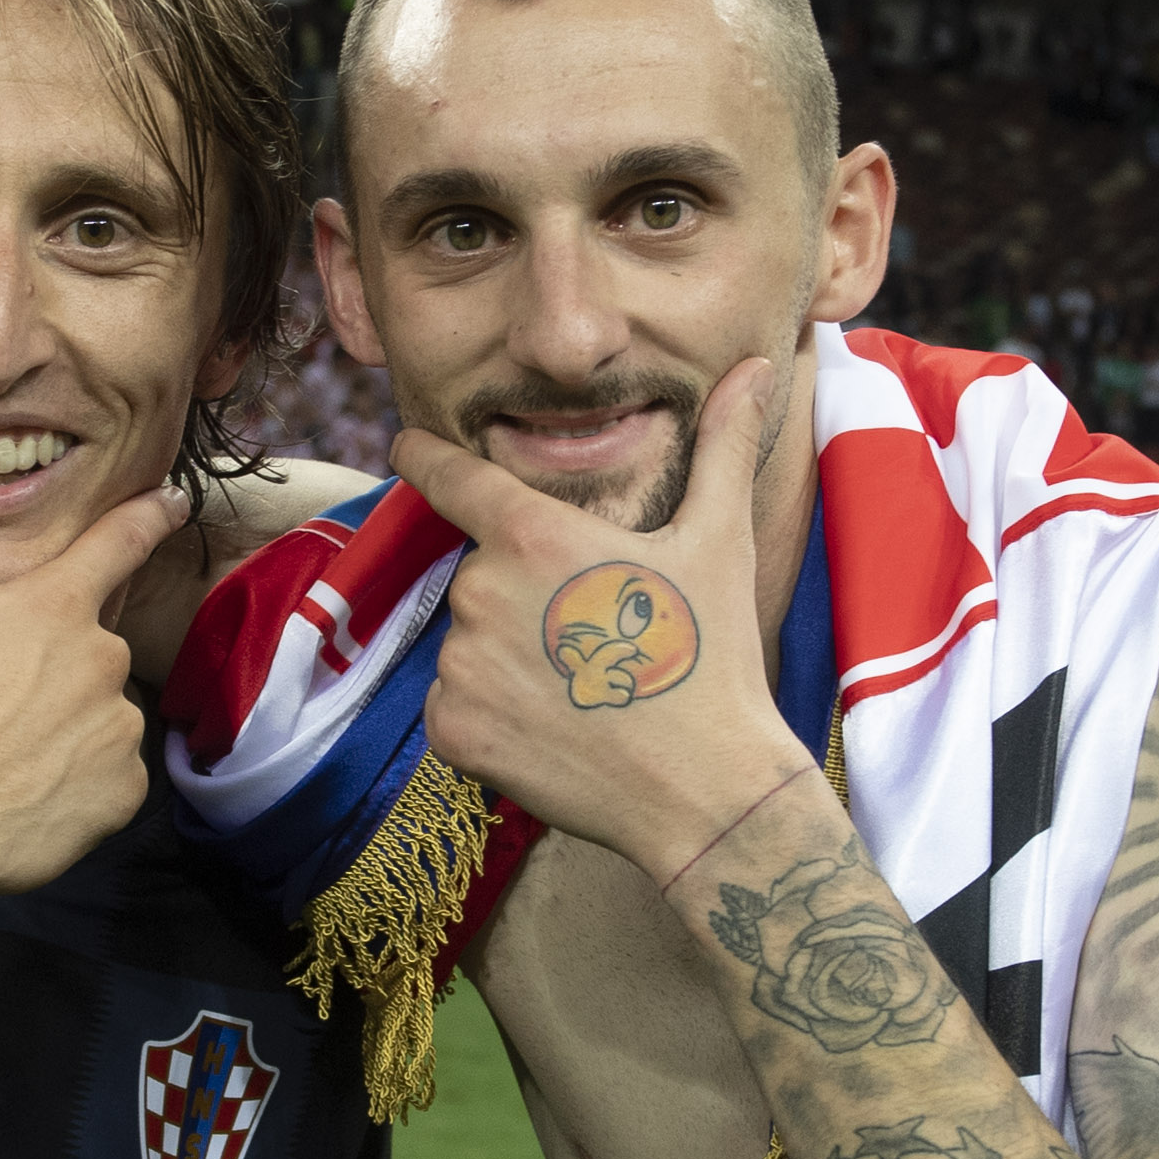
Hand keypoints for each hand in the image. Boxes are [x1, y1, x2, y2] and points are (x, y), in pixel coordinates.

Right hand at [0, 484, 190, 906]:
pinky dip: (78, 790)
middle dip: (52, 674)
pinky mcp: (122, 792)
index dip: (149, 515)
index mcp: (47, 606)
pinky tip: (25, 799)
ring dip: (65, 734)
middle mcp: (98, 658)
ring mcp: (117, 727)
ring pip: (100, 720)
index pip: (117, 542)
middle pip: (89, 652)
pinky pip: (110, 783)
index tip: (173, 500)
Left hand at [393, 356, 815, 883]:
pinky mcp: (451, 729)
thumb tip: (755, 369)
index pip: (451, 476)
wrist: (704, 788)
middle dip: (527, 596)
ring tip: (586, 687)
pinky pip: (456, 704)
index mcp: (534, 534)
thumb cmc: (712, 657)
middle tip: (599, 634)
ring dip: (512, 658)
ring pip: (471, 642)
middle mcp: (482, 590)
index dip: (424, 455)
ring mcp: (461, 664)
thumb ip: (722, 447)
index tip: (404, 446)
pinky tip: (555, 728)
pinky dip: (494, 716)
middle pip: (482, 574)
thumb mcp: (718, 541)